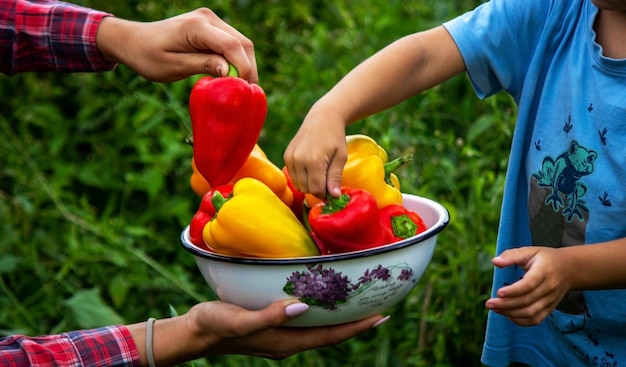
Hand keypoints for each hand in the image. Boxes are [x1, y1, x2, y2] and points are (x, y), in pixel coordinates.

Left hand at [96, 8, 256, 82]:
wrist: (134, 40)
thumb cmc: (148, 56)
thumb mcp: (173, 66)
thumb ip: (201, 65)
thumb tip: (229, 71)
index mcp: (196, 27)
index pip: (231, 46)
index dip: (243, 68)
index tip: (243, 90)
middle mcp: (207, 18)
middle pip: (242, 43)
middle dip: (248, 69)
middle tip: (247, 94)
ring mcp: (211, 20)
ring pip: (242, 43)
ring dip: (245, 65)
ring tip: (240, 88)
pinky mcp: (211, 26)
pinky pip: (232, 43)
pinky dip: (237, 60)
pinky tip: (232, 77)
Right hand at [189, 300, 385, 358]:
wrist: (196, 332)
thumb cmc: (215, 325)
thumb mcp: (240, 320)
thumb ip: (270, 316)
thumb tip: (302, 307)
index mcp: (286, 342)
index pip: (330, 336)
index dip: (357, 328)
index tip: (381, 316)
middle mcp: (289, 341)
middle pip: (331, 333)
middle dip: (356, 322)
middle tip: (380, 306)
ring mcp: (282, 334)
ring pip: (320, 327)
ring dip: (341, 317)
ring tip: (360, 302)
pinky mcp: (273, 324)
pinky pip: (306, 320)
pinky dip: (321, 310)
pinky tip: (323, 297)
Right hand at [283, 104, 347, 198]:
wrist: (322, 117)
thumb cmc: (335, 137)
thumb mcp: (341, 157)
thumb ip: (335, 177)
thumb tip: (334, 196)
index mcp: (314, 161)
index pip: (316, 190)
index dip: (325, 193)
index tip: (331, 189)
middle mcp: (298, 160)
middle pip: (306, 189)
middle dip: (317, 189)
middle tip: (327, 179)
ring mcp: (290, 158)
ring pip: (298, 185)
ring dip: (309, 184)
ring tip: (319, 172)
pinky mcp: (286, 156)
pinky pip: (293, 176)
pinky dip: (302, 177)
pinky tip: (310, 167)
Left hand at [485, 246, 574, 325]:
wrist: (570, 269)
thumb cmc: (545, 258)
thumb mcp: (530, 251)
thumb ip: (512, 256)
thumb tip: (495, 262)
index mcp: (545, 271)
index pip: (529, 284)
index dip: (513, 291)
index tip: (498, 292)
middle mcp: (550, 287)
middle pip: (528, 301)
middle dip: (506, 304)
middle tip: (489, 303)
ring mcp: (551, 300)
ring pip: (531, 313)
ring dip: (511, 313)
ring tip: (495, 309)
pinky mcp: (550, 308)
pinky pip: (536, 319)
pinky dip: (521, 321)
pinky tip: (507, 315)